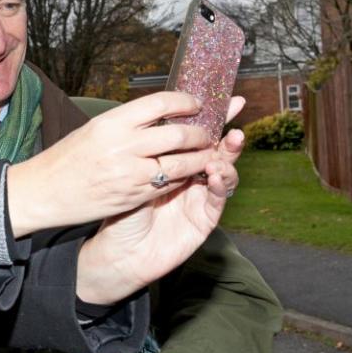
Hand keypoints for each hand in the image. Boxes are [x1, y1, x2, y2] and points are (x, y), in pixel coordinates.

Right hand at [7, 92, 215, 236]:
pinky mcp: (133, 197)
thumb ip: (127, 124)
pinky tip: (185, 174)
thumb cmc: (65, 159)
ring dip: (200, 159)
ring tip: (206, 154)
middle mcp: (123, 146)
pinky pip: (168, 185)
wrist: (42, 192)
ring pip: (180, 163)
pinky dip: (182, 178)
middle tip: (208, 133)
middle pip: (179, 134)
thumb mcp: (93, 130)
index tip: (197, 103)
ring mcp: (130, 174)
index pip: (162, 103)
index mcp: (112, 122)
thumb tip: (161, 115)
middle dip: (201, 134)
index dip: (186, 101)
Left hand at [75, 97, 243, 303]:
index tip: (223, 98)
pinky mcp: (204, 219)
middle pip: (214, 150)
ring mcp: (198, 198)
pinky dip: (220, 183)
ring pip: (223, 171)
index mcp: (171, 164)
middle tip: (234, 114)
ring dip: (228, 156)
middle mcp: (188, 178)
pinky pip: (217, 198)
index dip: (210, 118)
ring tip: (227, 144)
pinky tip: (215, 173)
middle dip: (226, 132)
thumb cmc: (118, 214)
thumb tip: (162, 120)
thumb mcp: (130, 176)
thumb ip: (150, 153)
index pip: (194, 137)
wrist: (117, 254)